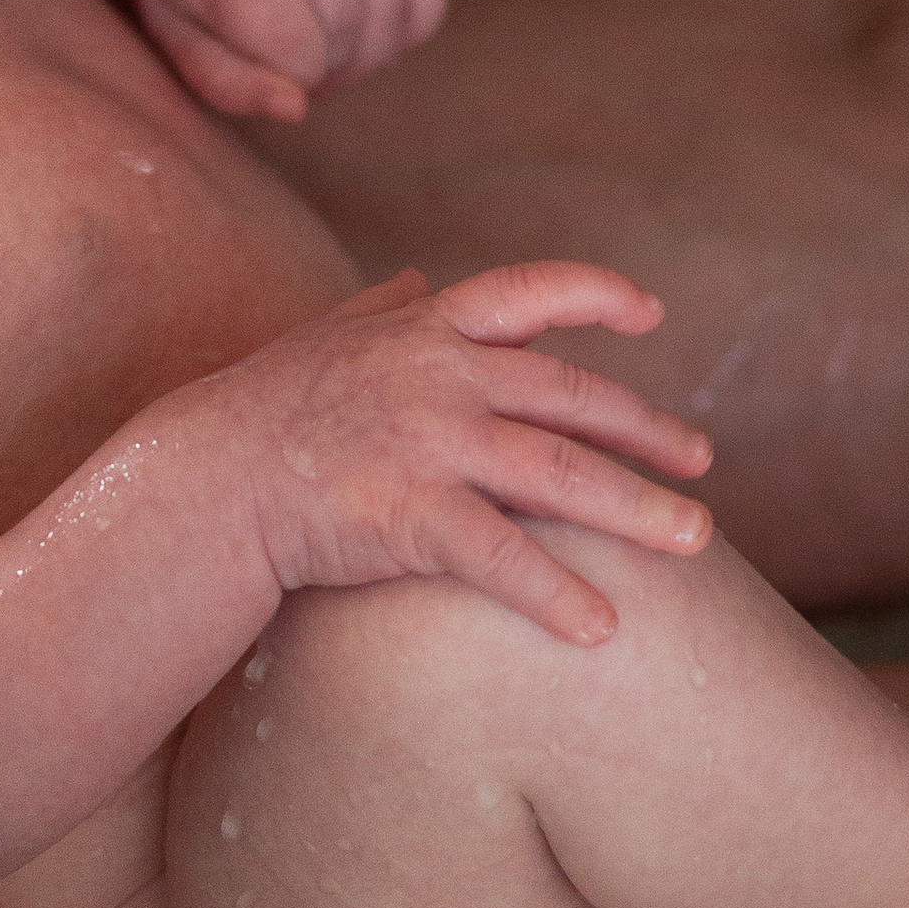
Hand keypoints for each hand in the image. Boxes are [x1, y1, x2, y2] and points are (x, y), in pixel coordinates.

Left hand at [129, 0, 446, 119]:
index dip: (294, 80)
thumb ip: (229, 86)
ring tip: (329, 45)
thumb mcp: (179, 47)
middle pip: (349, 21)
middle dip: (333, 65)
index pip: (296, 47)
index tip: (268, 70)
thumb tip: (294, 105)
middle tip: (302, 63)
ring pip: (393, 1)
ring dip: (371, 46)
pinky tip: (370, 21)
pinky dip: (412, 17)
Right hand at [235, 265, 714, 647]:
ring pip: (560, 472)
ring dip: (639, 508)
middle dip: (647, 430)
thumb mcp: (321, 337)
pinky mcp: (407, 511)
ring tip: (696, 542)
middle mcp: (437, 375)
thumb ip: (378, 307)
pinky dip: (556, 593)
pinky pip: (501, 555)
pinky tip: (602, 628)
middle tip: (702, 462)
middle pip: (570, 396)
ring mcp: (425, 441)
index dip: (597, 295)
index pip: (527, 291)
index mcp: (423, 330)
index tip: (653, 316)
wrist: (205, 480)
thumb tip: (417, 279)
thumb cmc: (262, 410)